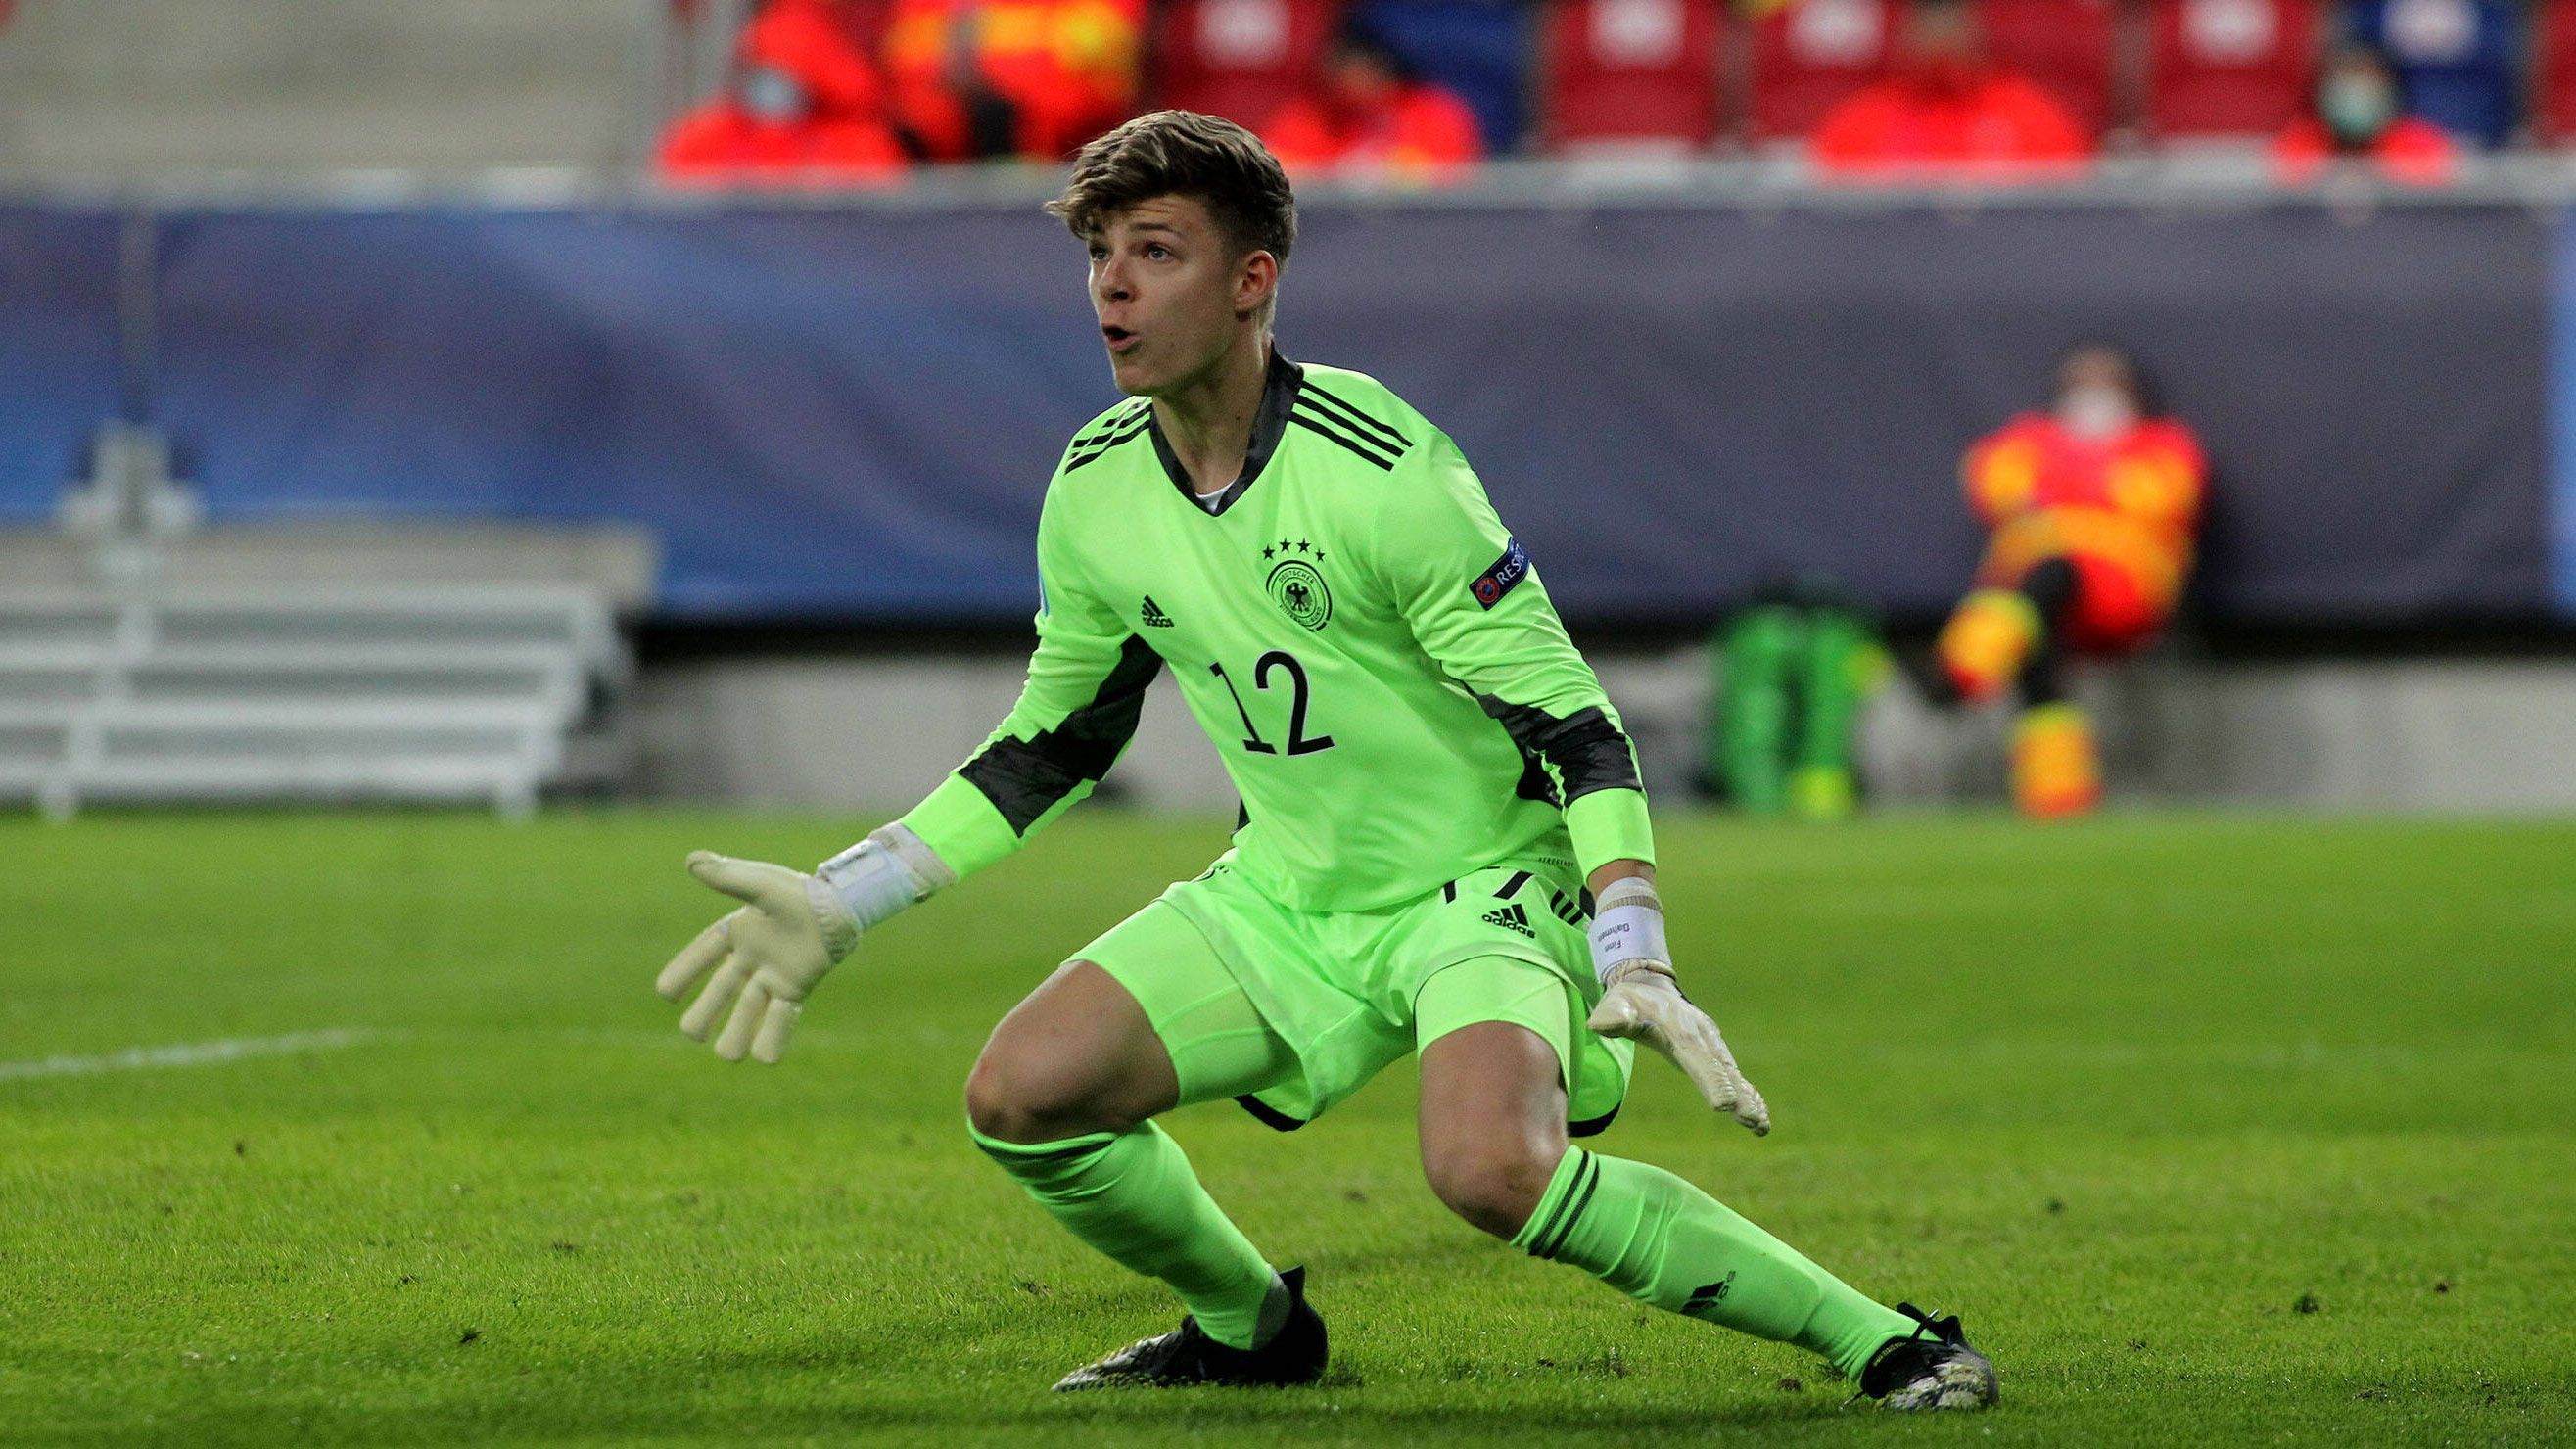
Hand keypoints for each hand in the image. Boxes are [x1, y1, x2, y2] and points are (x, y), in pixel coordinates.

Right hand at [654, 851, 858, 1063]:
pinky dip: (775, 1036)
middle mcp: (752, 957)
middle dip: (706, 1012)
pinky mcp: (795, 988)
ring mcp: (773, 975)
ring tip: (728, 1056)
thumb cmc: (801, 891)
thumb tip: (692, 861)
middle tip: (692, 1033)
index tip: (665, 993)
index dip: (684, 971)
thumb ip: (729, 877)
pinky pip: (783, 1016)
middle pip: (722, 990)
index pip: (704, 954)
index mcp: (738, 931)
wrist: (843, 903)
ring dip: (738, 1032)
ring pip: (749, 1009)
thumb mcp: (762, 882)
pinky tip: (765, 1060)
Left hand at [1586, 962, 1770, 1135]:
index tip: (1725, 1104)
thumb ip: (1613, 1016)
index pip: (1698, 1060)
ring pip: (1733, 1075)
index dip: (1712, 1082)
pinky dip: (1749, 1094)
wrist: (1649, 986)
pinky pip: (1734, 1076)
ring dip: (1749, 1099)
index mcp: (1681, 1031)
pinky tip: (1760, 1117)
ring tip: (1762, 1126)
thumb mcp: (1616, 1004)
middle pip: (1722, 1072)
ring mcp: (1712, 1045)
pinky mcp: (1714, 1054)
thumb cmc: (1629, 1000)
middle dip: (1738, 1096)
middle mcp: (1702, 1039)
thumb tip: (1599, 1023)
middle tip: (1752, 1119)